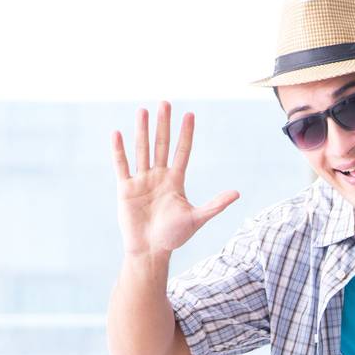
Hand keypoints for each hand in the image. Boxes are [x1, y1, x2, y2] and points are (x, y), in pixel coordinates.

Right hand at [113, 103, 239, 257]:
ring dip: (142, 131)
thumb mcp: (196, 218)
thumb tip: (237, 193)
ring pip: (142, 150)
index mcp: (175, 181)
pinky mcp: (126, 188)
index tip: (190, 115)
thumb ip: (215, 205)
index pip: (182, 152)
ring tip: (143, 110)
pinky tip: (118, 133)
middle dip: (163, 125)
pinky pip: (122, 165)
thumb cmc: (173, 237)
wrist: (150, 251)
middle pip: (161, 145)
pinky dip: (119, 150)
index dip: (186, 134)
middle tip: (165, 103)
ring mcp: (142, 181)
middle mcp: (158, 176)